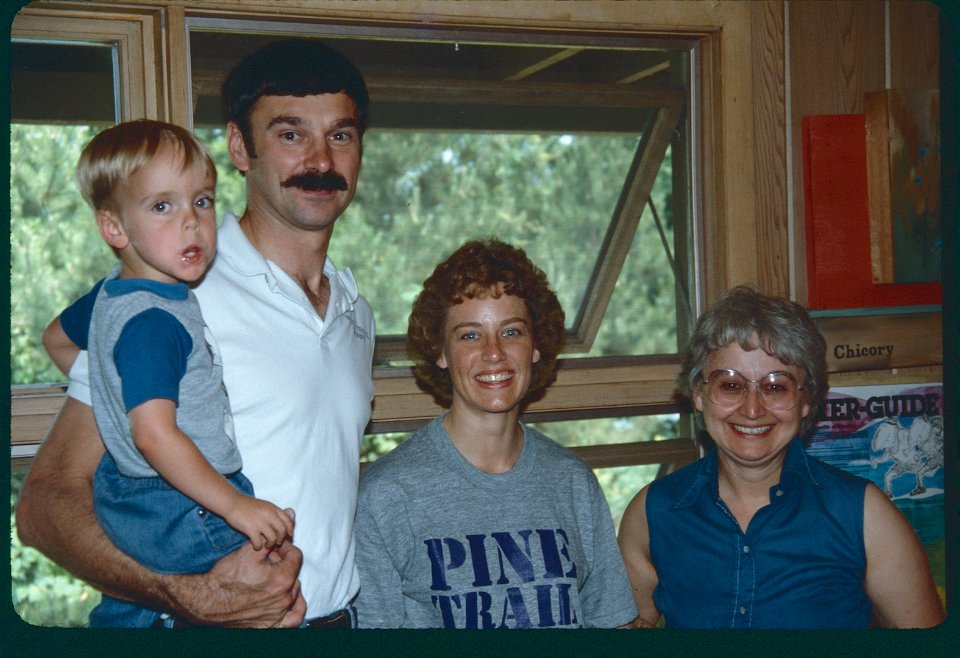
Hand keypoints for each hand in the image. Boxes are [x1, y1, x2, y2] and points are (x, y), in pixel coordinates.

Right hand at [168, 539, 303, 626]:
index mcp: (283, 579)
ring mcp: (279, 614)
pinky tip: (285, 599)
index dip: (284, 548)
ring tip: (271, 577)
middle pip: (293, 574)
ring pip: (293, 593)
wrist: (207, 601)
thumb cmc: (226, 576)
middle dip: (283, 564)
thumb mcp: (250, 552)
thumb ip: (273, 537)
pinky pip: (292, 618)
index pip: (296, 556)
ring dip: (286, 582)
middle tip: (267, 561)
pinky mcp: (272, 625)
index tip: (273, 548)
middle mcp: (285, 599)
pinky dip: (293, 608)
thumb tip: (290, 515)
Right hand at [225, 497, 295, 549]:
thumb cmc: (248, 505)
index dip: (289, 529)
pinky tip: (256, 546)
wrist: (232, 503)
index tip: (288, 535)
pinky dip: (258, 546)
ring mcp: (260, 522)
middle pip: (282, 530)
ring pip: (273, 538)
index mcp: (273, 508)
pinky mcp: (250, 529)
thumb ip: (275, 513)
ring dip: (271, 544)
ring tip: (266, 545)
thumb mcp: (265, 506)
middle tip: (277, 543)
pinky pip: (259, 542)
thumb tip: (287, 519)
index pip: (288, 520)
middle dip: (281, 539)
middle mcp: (269, 514)